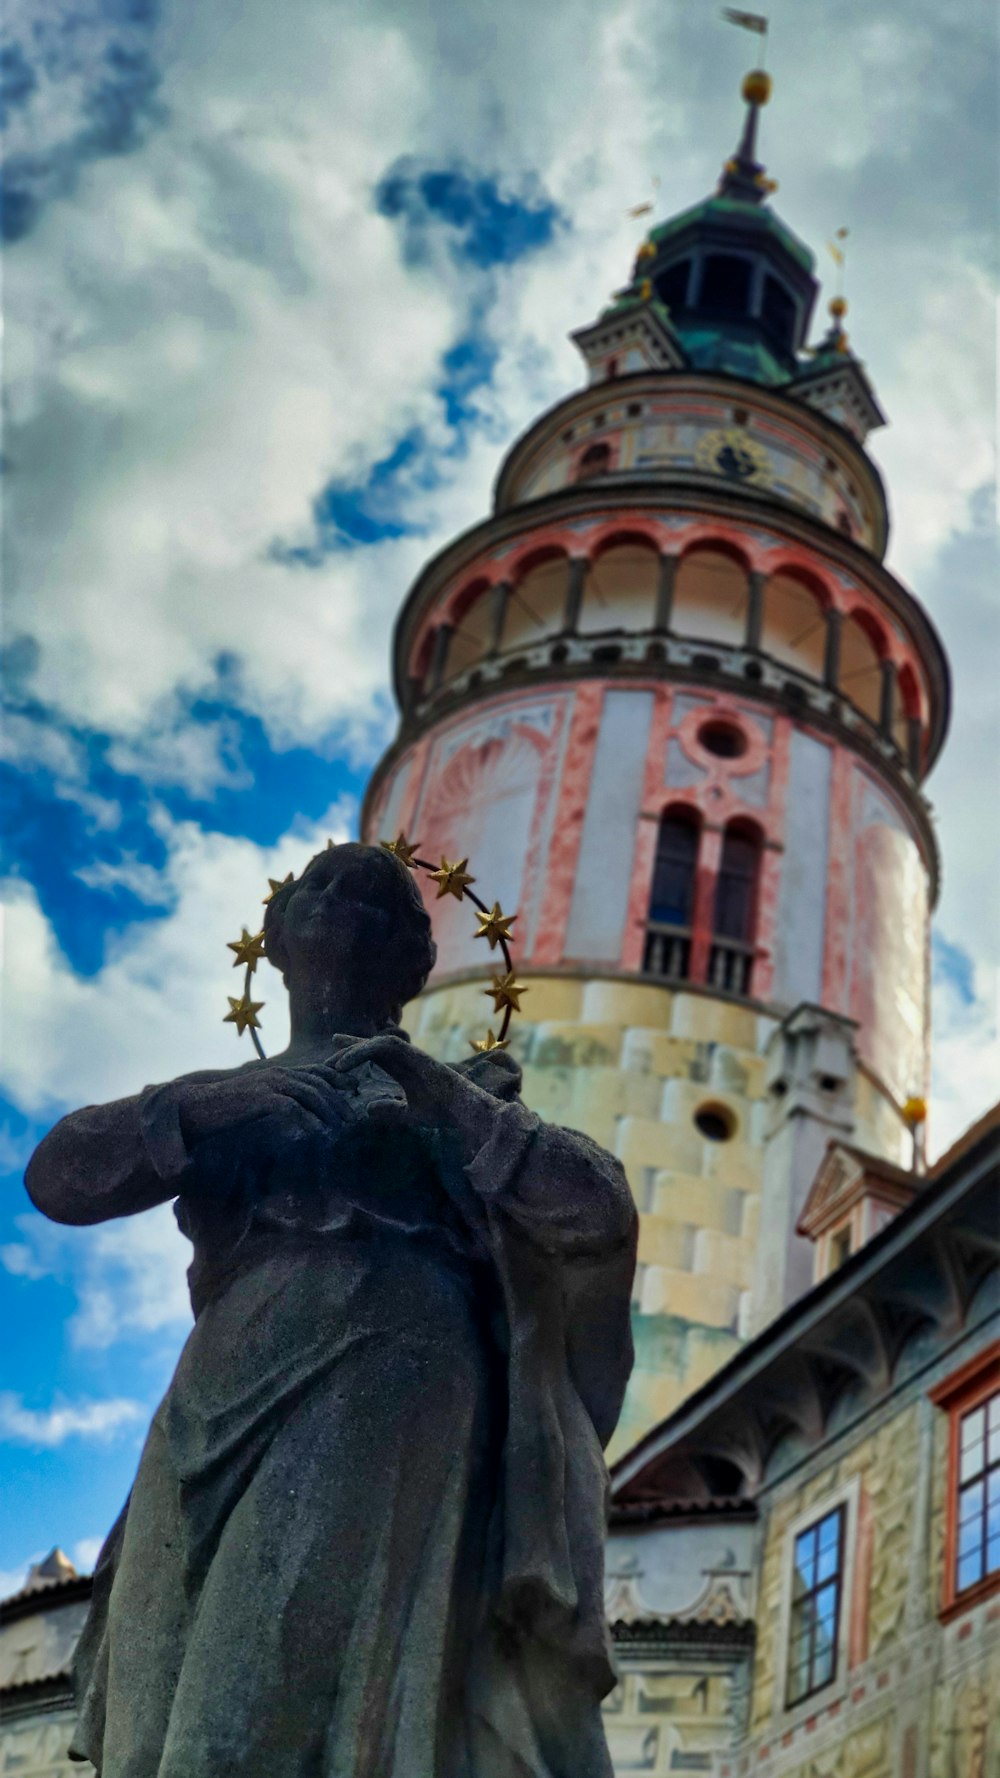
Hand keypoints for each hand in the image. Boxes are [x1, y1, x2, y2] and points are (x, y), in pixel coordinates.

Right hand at [171, 1064, 354, 1146]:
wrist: (195, 1111)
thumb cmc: (226, 1111)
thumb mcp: (258, 1103)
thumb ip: (278, 1101)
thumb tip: (299, 1113)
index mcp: (278, 1072)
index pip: (317, 1071)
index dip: (338, 1080)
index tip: (353, 1093)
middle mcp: (277, 1073)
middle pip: (319, 1083)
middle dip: (339, 1100)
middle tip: (352, 1119)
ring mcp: (269, 1084)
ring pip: (311, 1094)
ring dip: (329, 1112)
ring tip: (340, 1129)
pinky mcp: (260, 1098)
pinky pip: (292, 1108)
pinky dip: (308, 1120)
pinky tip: (317, 1134)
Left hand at [332, 1035, 502, 1152]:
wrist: (461, 1110)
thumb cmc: (442, 1112)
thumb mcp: (410, 1114)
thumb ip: (390, 1111)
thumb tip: (368, 1109)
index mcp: (405, 1069)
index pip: (376, 1056)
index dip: (357, 1054)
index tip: (337, 1058)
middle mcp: (406, 1058)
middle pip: (373, 1045)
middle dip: (351, 1047)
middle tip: (329, 1056)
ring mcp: (410, 1054)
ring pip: (375, 1043)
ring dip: (353, 1051)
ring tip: (334, 1066)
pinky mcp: (413, 1053)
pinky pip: (382, 1046)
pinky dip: (361, 1051)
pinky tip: (345, 1063)